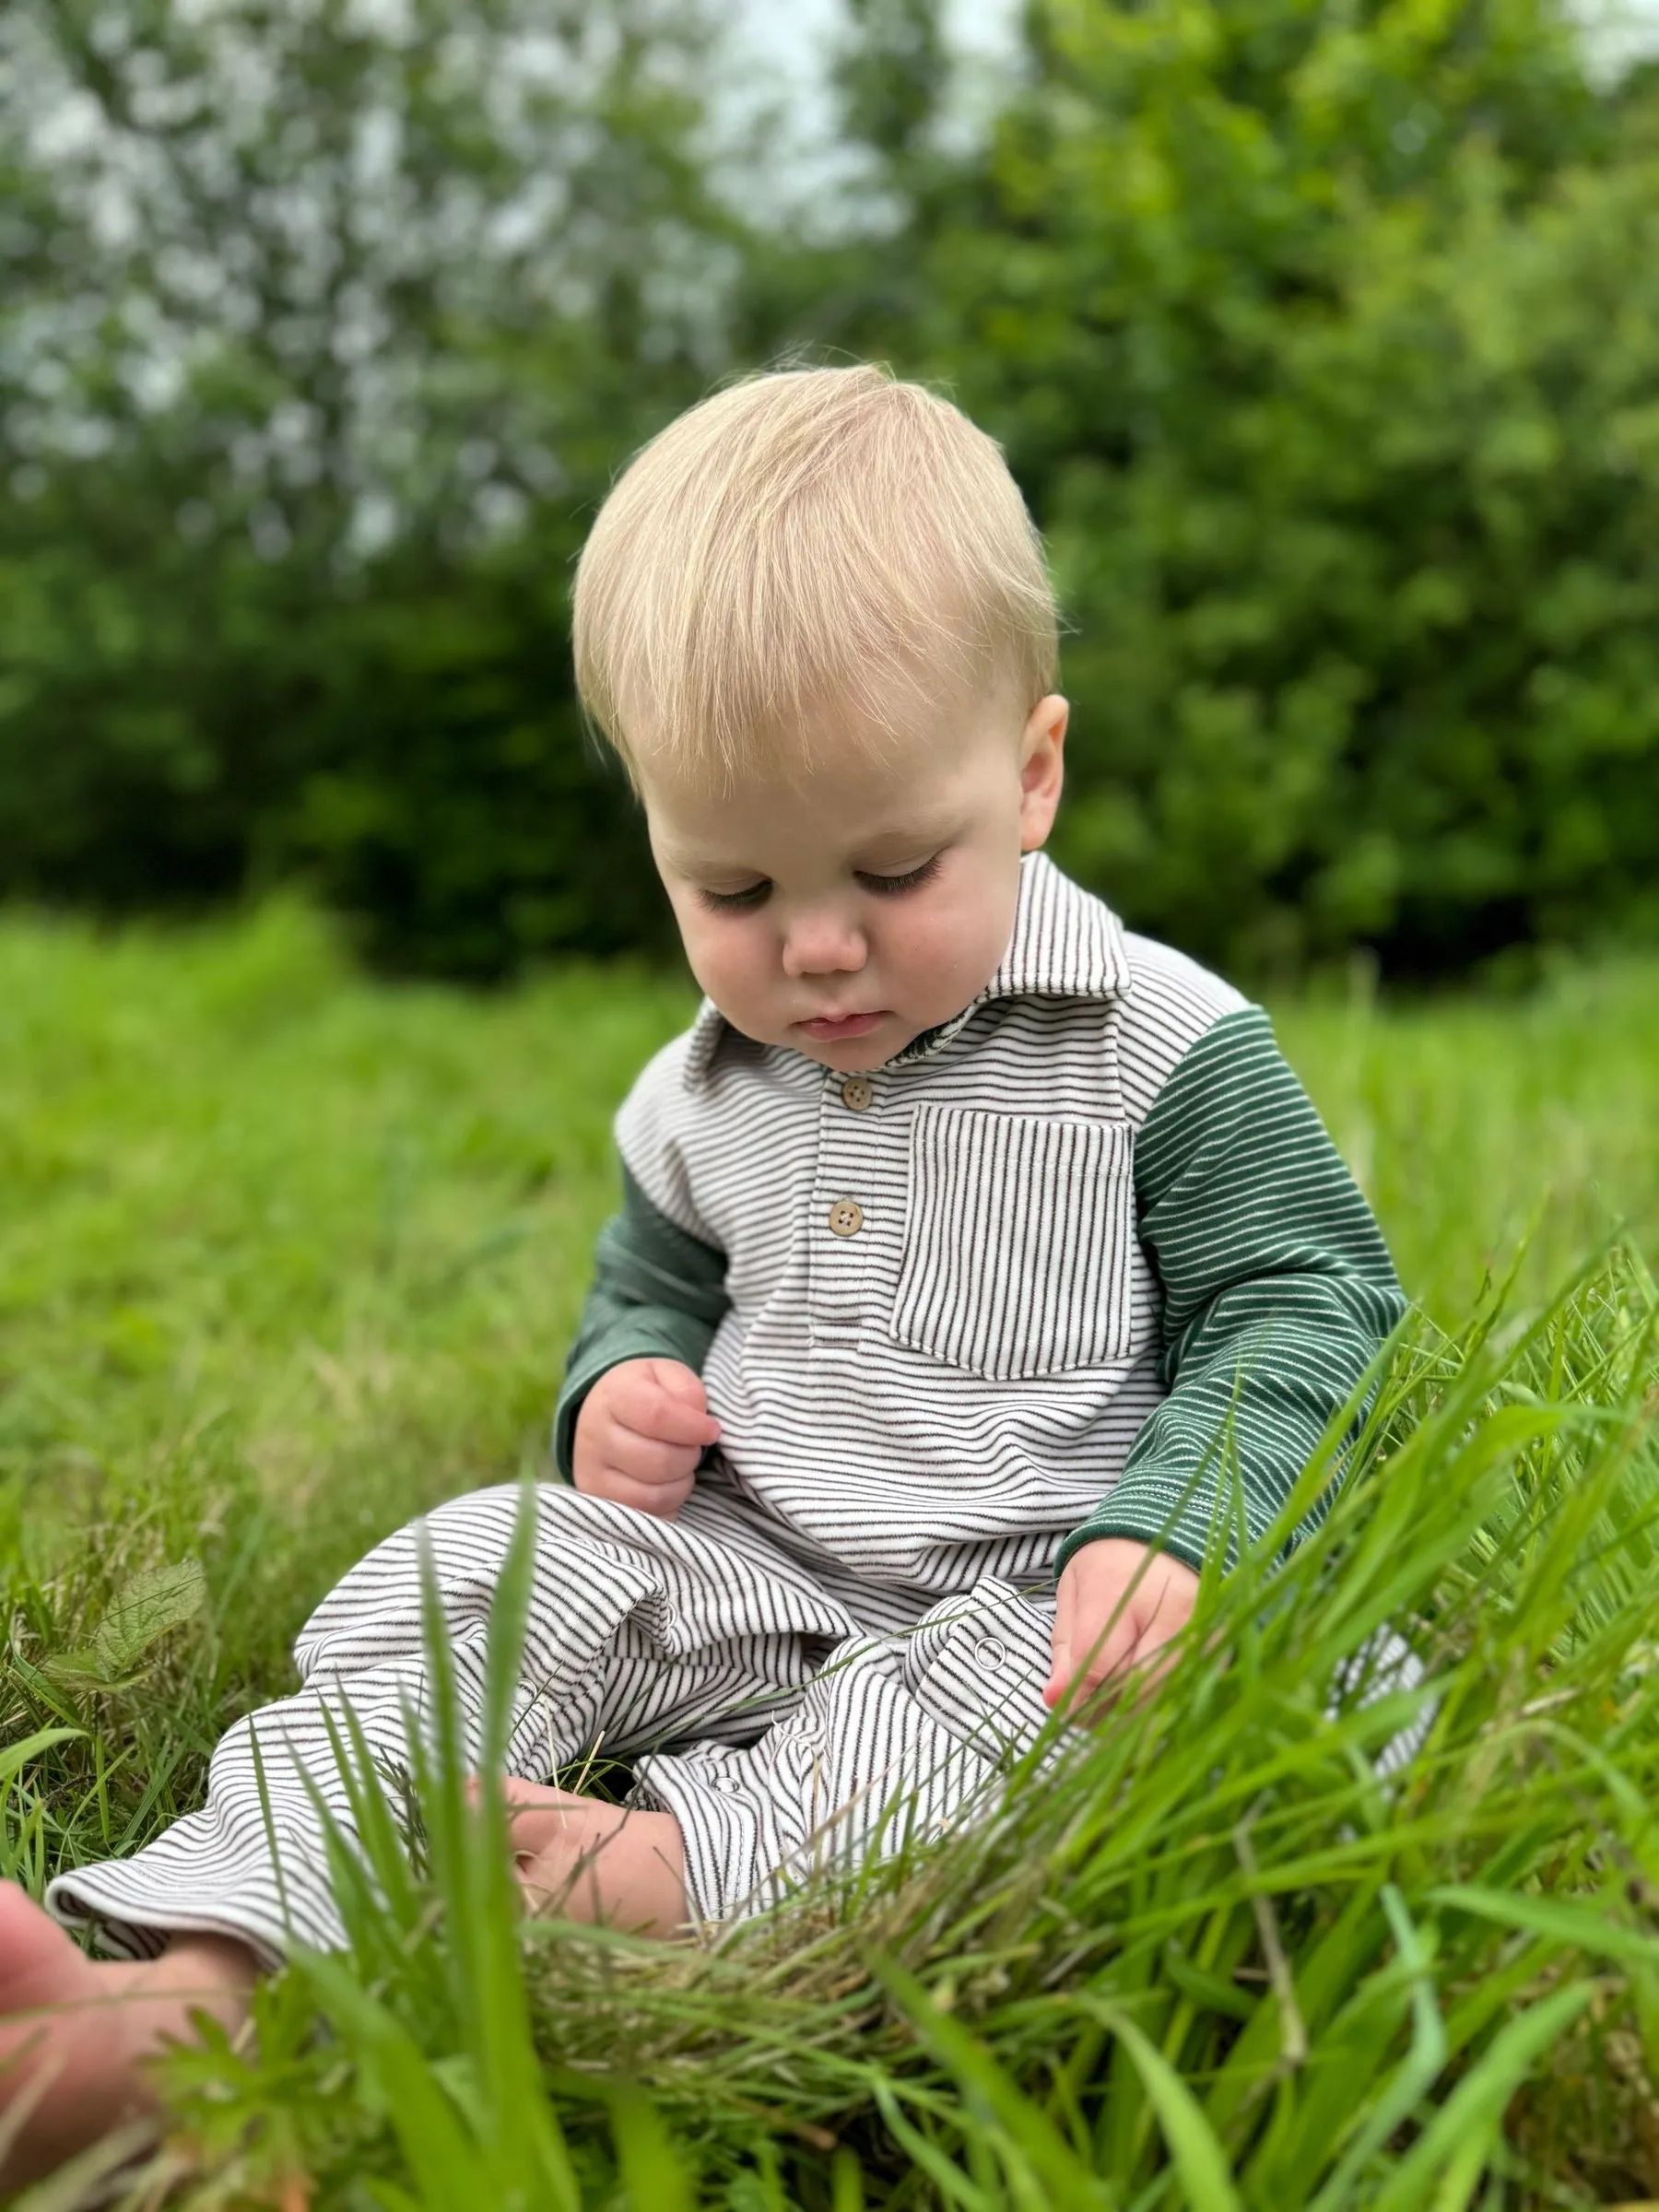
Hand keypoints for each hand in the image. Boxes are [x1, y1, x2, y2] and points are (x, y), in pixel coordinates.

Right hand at [572, 1358, 719, 1518]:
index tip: (711, 1430)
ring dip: (681, 1484)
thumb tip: (699, 1420)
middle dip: (689, 1456)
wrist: (604, 1415)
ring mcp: (592, 1475)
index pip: (656, 1416)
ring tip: (681, 1466)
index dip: (693, 1427)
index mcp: (613, 1397)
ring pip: (652, 1496)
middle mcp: (594, 1437)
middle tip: (693, 1447)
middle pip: (658, 1461)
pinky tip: (667, 1485)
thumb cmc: (645, 1394)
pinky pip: (647, 1517)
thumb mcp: (667, 1375)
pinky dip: (668, 1506)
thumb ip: (688, 1390)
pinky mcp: (600, 1504)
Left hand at [1043, 1538, 1199, 1721]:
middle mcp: (1167, 1611)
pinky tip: (1147, 1698)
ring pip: (1167, 1696)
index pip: (1098, 1664)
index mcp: (1118, 1590)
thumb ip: (1066, 1648)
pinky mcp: (1222, 1643)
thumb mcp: (1075, 1591)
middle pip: (1137, 1688)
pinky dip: (1165, 1702)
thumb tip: (1056, 1700)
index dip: (1080, 1699)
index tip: (1067, 1711)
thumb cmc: (1111, 1563)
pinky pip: (1190, 1689)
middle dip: (1108, 1714)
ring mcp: (1201, 1629)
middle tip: (1089, 1719)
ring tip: (1115, 1710)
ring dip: (1137, 1715)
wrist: (1167, 1534)